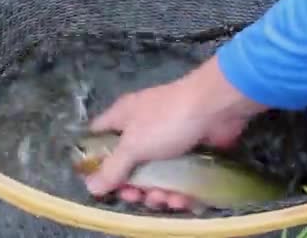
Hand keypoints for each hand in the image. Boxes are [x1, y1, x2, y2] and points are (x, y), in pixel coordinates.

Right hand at [83, 56, 265, 209]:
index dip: (95, 160)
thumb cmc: (166, 121)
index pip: (98, 138)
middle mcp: (142, 129)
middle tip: (136, 197)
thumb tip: (91, 186)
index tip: (98, 182)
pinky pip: (178, 177)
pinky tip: (183, 198)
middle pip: (128, 165)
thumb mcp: (133, 144)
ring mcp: (167, 141)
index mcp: (123, 118)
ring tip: (165, 199)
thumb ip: (112, 168)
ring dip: (158, 192)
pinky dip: (178, 190)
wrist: (216, 107)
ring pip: (154, 175)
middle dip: (132, 186)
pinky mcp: (190, 152)